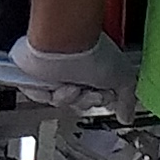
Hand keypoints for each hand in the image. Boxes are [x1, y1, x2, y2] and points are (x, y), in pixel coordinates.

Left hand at [1, 31, 128, 102]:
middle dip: (86, 101)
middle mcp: (72, 67)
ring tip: (73, 86)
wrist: (64, 42)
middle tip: (89, 91)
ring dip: (70, 98)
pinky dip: (49, 95)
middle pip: (79, 101)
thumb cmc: (92, 51)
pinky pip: (39, 97)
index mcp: (92, 65)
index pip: (95, 94)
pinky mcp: (32, 74)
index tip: (106, 96)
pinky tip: (57, 85)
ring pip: (61, 102)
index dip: (100, 99)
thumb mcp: (123, 77)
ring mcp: (51, 71)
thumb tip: (126, 116)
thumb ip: (127, 99)